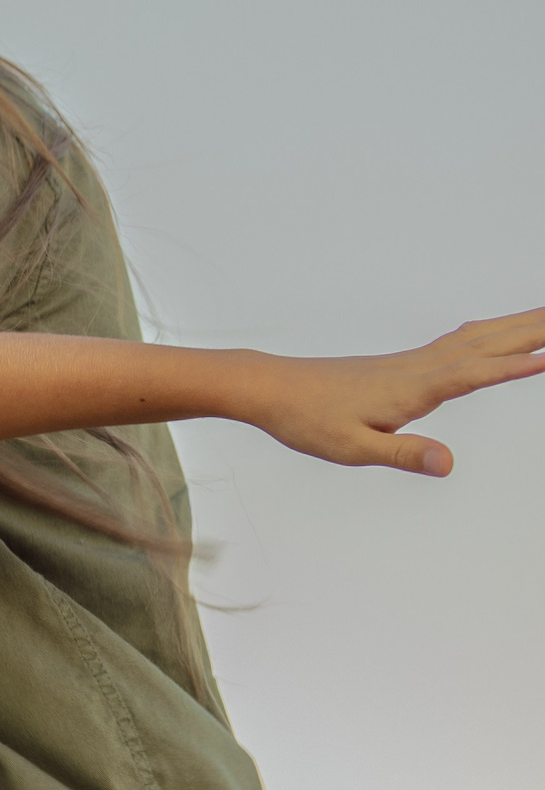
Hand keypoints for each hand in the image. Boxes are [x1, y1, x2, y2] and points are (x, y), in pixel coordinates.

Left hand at [245, 308, 544, 474]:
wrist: (270, 388)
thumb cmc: (307, 420)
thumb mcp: (352, 449)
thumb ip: (404, 453)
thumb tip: (447, 462)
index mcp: (411, 389)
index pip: (474, 374)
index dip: (515, 367)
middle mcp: (417, 369)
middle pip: (486, 344)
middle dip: (531, 331)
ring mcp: (410, 363)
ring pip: (474, 338)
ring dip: (516, 326)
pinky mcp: (402, 365)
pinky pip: (457, 343)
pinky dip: (487, 333)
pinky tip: (494, 332)